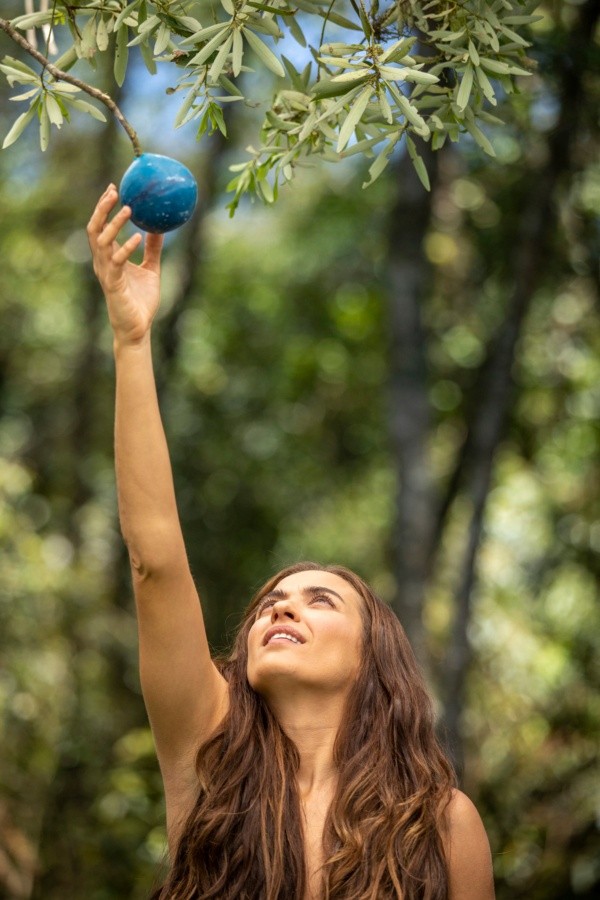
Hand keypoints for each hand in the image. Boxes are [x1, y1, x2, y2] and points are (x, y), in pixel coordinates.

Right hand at [87, 184, 163, 344]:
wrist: (138, 328)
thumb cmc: (141, 301)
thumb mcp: (151, 269)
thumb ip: (152, 249)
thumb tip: (158, 228)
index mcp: (109, 257)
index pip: (101, 226)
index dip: (104, 207)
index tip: (114, 188)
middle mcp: (103, 262)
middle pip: (94, 229)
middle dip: (101, 209)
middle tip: (114, 191)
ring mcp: (106, 272)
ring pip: (102, 242)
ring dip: (114, 224)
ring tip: (128, 209)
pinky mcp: (112, 284)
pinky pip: (117, 262)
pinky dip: (126, 248)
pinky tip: (138, 237)